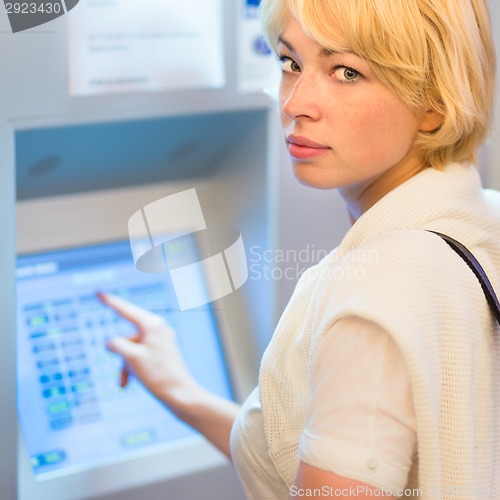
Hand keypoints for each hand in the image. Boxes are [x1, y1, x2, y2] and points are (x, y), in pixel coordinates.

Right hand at [98, 292, 199, 408]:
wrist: (180, 395)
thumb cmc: (157, 375)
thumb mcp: (130, 358)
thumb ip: (116, 345)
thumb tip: (111, 342)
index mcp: (152, 324)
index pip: (125, 310)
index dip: (109, 302)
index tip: (98, 292)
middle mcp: (158, 328)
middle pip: (127, 337)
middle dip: (120, 356)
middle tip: (125, 375)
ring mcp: (161, 341)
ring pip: (131, 350)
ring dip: (125, 365)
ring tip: (127, 382)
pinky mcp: (162, 353)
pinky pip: (140, 357)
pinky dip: (132, 368)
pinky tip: (129, 383)